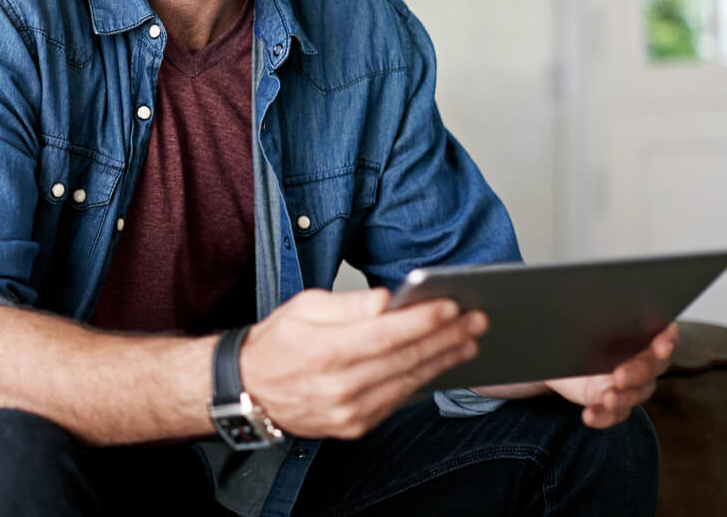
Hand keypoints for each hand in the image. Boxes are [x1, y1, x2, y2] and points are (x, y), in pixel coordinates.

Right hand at [241, 288, 485, 439]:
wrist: (250, 389)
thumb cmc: (278, 342)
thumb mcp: (302, 307)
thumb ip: (347, 304)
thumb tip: (386, 301)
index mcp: (323, 350)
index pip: (385, 334)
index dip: (422, 320)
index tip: (451, 305)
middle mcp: (338, 386)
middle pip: (404, 359)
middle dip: (446, 337)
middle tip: (475, 320)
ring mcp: (348, 411)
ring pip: (407, 382)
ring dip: (443, 360)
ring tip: (468, 340)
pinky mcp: (355, 426)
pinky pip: (397, 400)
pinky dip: (422, 380)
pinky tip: (439, 363)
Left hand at [546, 322, 676, 427]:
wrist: (553, 354)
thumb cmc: (573, 326)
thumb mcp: (579, 315)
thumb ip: (592, 309)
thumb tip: (584, 288)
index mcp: (640, 333)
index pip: (665, 334)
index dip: (667, 339)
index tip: (662, 345)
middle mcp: (642, 360)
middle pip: (652, 368)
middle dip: (638, 372)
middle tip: (620, 375)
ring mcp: (629, 384)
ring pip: (636, 394)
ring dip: (623, 397)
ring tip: (607, 397)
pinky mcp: (613, 402)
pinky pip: (615, 414)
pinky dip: (603, 416)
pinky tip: (588, 415)